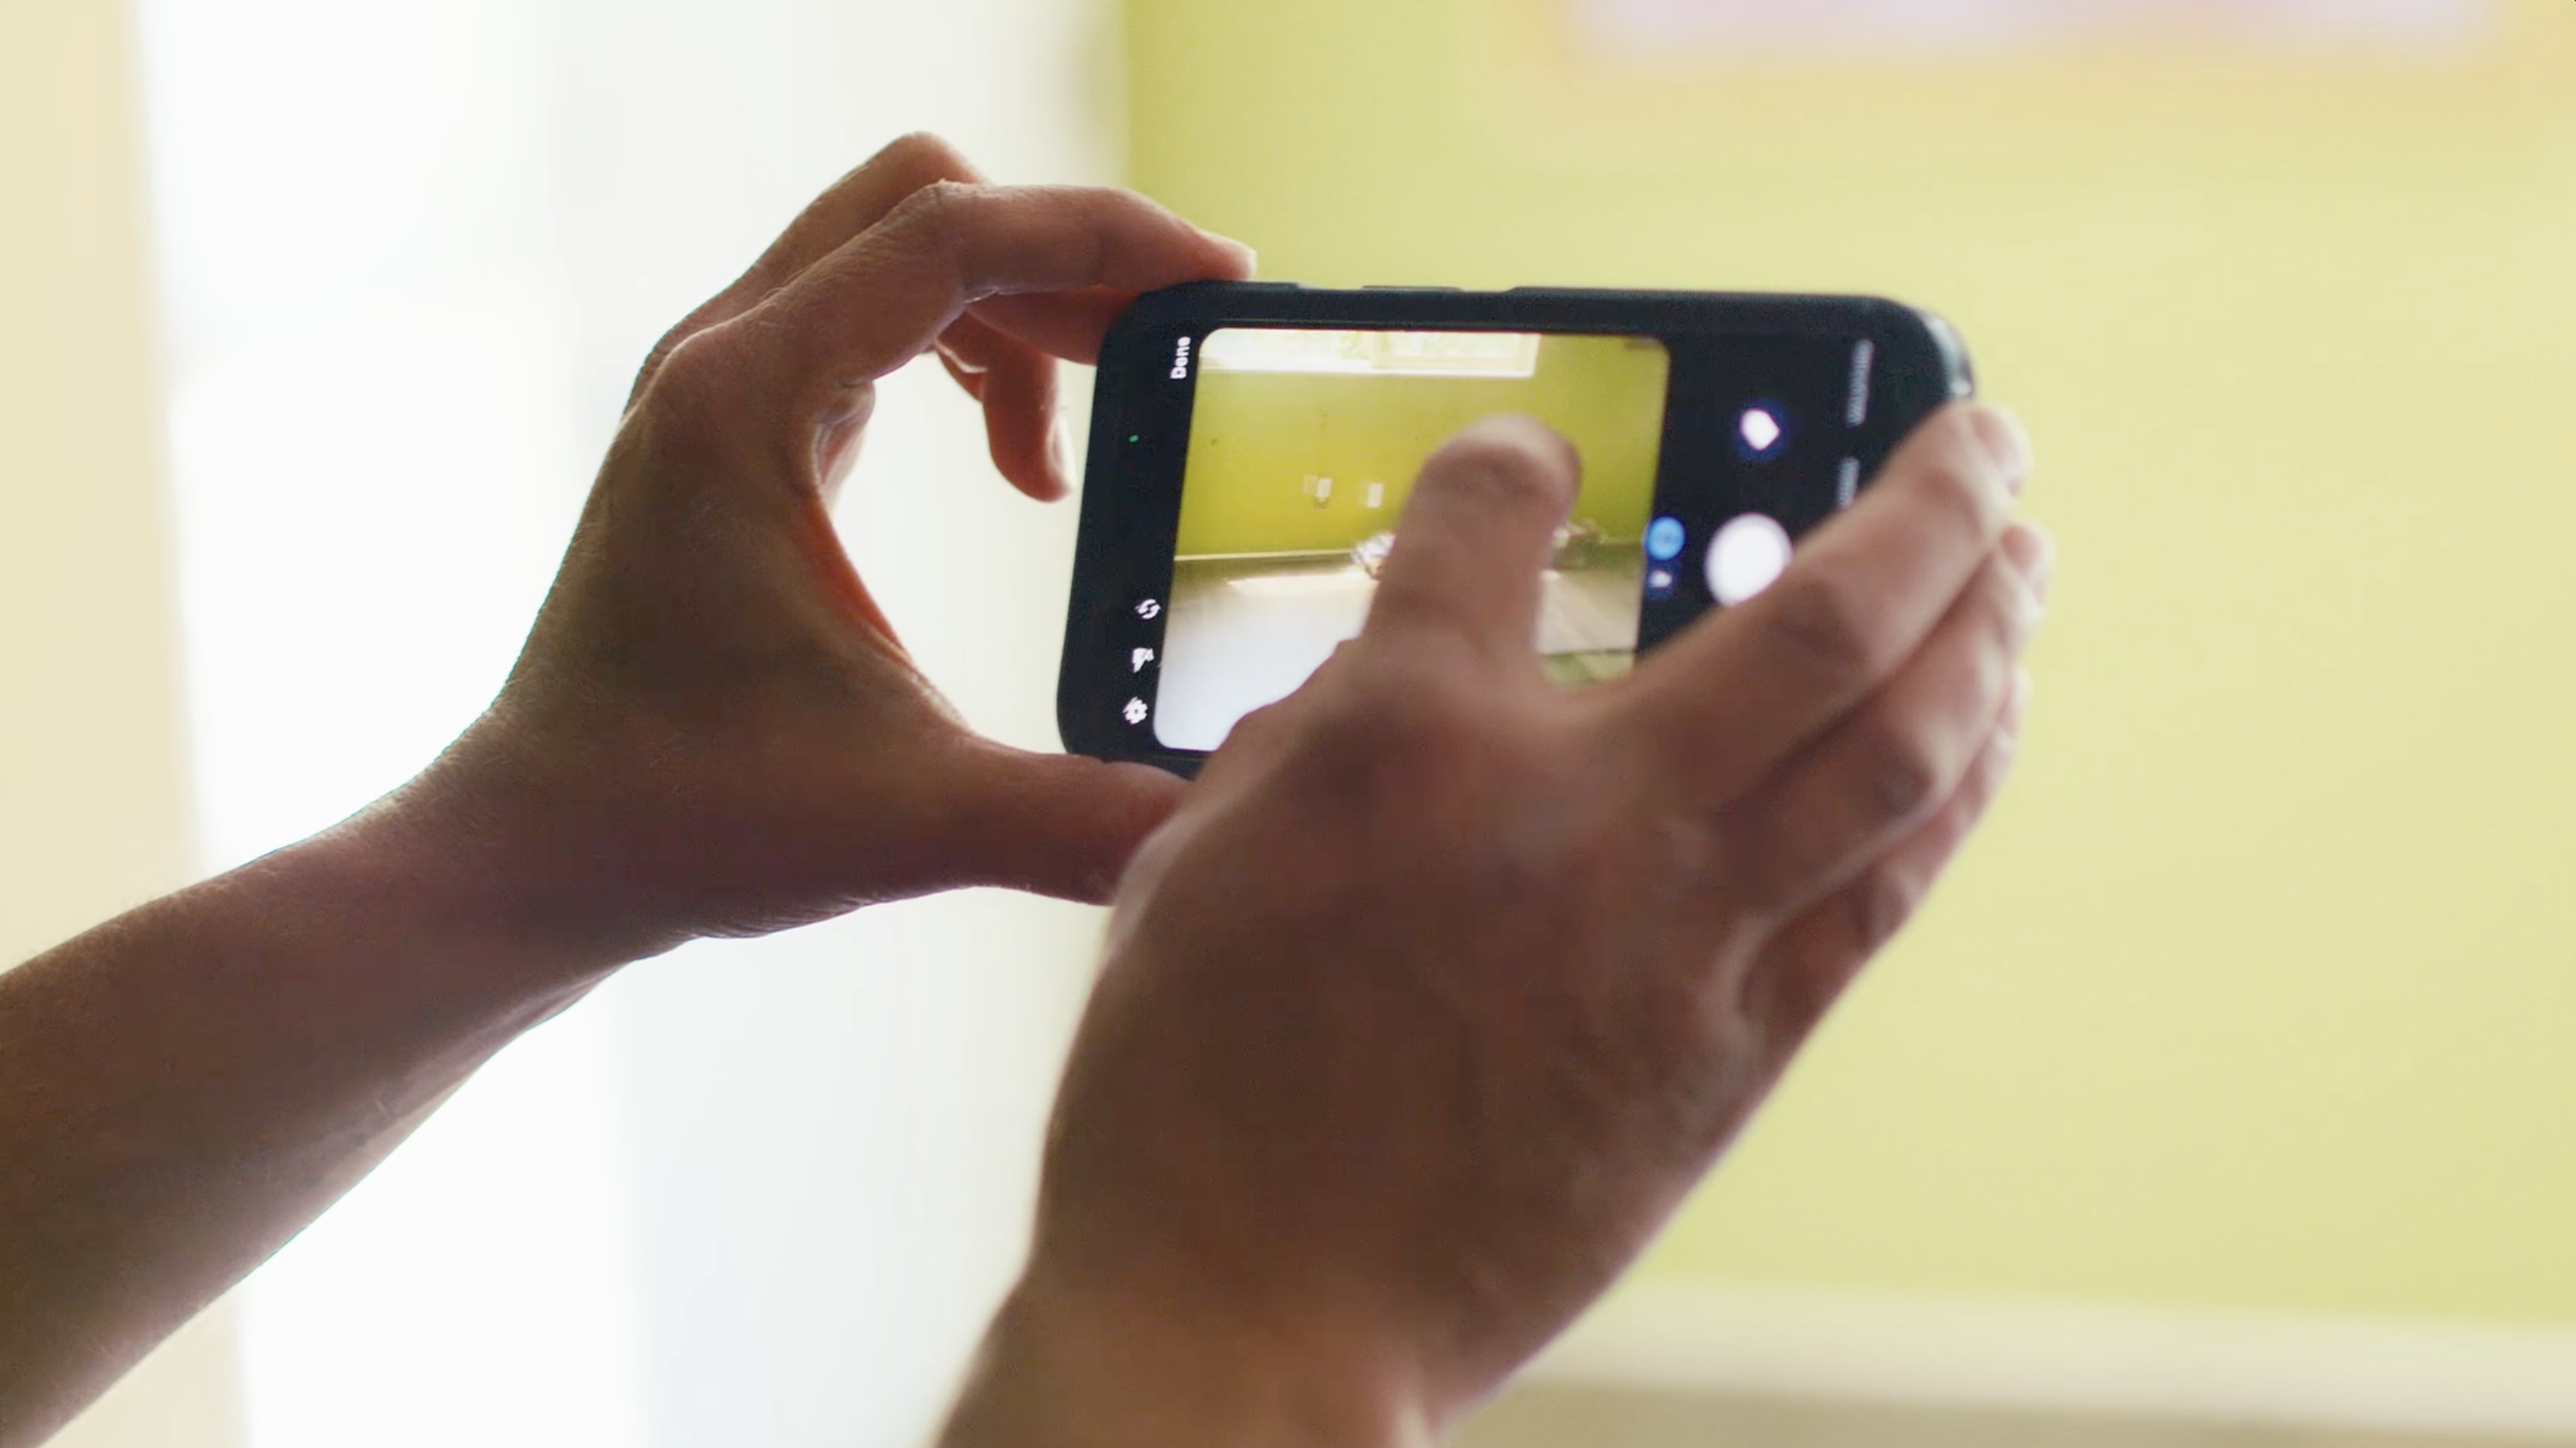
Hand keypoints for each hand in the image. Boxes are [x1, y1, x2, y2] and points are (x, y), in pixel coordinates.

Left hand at [411, 134, 1253, 955]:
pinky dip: (971, 359)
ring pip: (901, 252)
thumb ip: (1076, 820)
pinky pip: (875, 321)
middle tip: (1176, 351)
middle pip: (924, 205)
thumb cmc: (681, 822)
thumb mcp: (904, 822)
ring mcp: (719, 385)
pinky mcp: (733, 427)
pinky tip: (1018, 475)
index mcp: (744, 405)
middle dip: (1068, 257)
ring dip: (1021, 317)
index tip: (1218, 285)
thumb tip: (1223, 825)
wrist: (536, 848)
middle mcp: (720, 361)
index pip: (949, 236)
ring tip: (1083, 453)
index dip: (1102, 238)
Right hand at [946, 405, 2047, 1446]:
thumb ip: (1322, 736)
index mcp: (1404, 744)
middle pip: (1822, 618)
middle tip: (1985, 438)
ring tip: (2024, 563)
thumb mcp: (1196, 859)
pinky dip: (1954, 783)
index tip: (1533, 452)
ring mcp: (1685, 940)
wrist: (1253, 1311)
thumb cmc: (1195, 1089)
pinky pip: (1885, 885)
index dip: (1519, 458)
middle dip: (1934, 503)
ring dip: (1989, 634)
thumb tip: (1413, 674)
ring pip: (1906, 750)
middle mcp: (1580, 814)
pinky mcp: (1733, 1054)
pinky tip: (1980, 730)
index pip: (1491, 519)